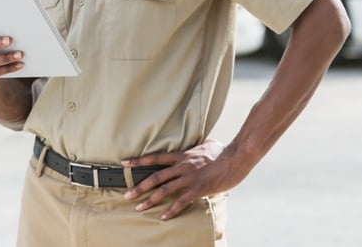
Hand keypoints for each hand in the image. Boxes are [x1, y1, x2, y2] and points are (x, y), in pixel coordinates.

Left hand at [122, 139, 243, 220]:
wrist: (236, 158)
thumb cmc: (224, 152)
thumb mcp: (209, 144)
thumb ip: (199, 146)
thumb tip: (199, 144)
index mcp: (183, 155)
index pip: (157, 157)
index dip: (139, 160)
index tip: (125, 163)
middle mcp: (183, 166)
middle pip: (156, 176)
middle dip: (139, 187)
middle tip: (127, 195)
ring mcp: (190, 178)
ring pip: (165, 190)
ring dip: (150, 200)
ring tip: (140, 208)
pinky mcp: (198, 189)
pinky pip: (181, 202)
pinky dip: (171, 210)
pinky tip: (164, 217)